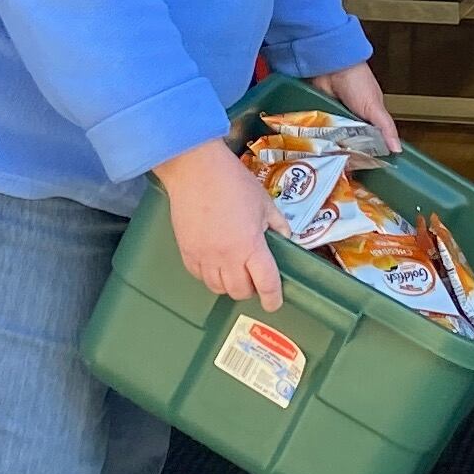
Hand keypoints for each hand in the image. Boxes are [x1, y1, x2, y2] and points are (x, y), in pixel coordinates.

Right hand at [155, 138, 281, 307]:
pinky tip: (216, 264)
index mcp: (251, 246)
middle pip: (241, 291)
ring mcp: (204, 257)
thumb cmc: (232, 182)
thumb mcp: (264, 202)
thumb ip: (277, 224)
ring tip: (235, 272)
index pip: (266, 284)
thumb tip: (285, 238)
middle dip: (251, 290)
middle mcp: (228, 257)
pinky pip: (200, 277)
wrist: (196, 171)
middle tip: (254, 279)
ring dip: (230, 285)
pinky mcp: (187, 252)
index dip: (273, 298)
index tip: (275, 303)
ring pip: (218, 289)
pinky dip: (210, 276)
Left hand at [314, 59, 401, 155]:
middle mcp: (350, 120)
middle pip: (349, 142)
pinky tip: (316, 144)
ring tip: (327, 157)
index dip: (366, 153)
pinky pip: (318, 130)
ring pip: (332, 138)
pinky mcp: (319, 115)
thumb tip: (397, 149)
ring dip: (330, 144)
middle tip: (342, 164)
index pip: (369, 141)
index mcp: (368, 119)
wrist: (333, 66)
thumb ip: (386, 128)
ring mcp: (334, 118)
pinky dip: (317, 135)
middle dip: (345, 151)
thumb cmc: (358, 82)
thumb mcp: (375, 108)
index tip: (362, 167)